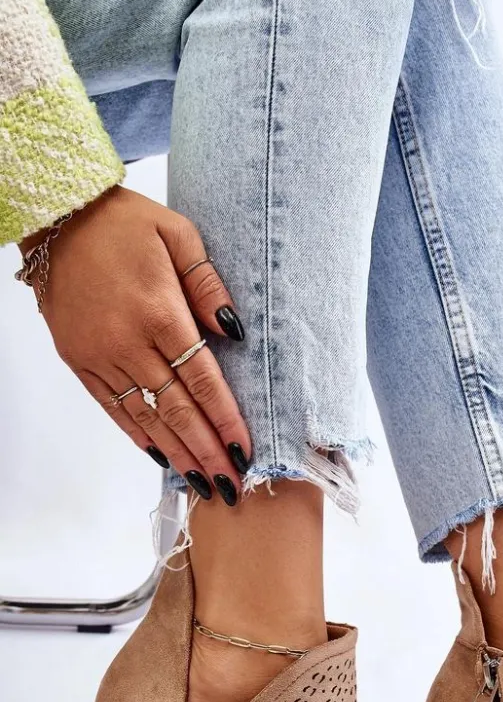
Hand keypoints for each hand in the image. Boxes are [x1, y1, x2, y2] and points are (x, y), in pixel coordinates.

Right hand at [22, 186, 252, 502]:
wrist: (58, 216)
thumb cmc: (125, 223)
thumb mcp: (179, 235)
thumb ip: (209, 285)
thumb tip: (234, 333)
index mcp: (159, 312)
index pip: (202, 380)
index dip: (226, 420)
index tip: (246, 451)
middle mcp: (128, 342)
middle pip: (177, 409)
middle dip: (207, 451)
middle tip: (231, 486)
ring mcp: (100, 355)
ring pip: (145, 416)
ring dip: (177, 454)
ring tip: (202, 483)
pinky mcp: (78, 360)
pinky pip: (112, 406)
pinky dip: (137, 434)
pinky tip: (160, 457)